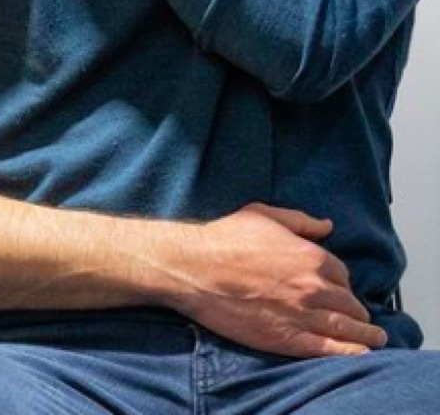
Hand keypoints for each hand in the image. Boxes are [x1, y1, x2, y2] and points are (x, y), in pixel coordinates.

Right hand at [167, 203, 387, 357]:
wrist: (194, 268)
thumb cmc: (224, 238)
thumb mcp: (262, 215)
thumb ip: (299, 221)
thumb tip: (327, 226)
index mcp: (310, 256)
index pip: (342, 273)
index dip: (340, 280)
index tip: (336, 287)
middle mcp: (313, 287)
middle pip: (349, 302)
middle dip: (355, 309)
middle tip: (357, 315)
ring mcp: (303, 315)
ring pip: (348, 329)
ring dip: (366, 334)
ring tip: (375, 339)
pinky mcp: (289, 339)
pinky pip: (331, 350)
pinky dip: (351, 353)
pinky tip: (361, 354)